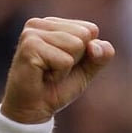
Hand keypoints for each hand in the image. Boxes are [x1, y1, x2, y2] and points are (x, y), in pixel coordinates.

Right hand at [0, 17, 114, 123]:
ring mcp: (32, 33)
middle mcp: (39, 23)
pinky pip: (65, 60)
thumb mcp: (87, 69)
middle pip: (84, 35)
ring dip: (66, 67)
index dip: (86, 53)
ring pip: (76, 45)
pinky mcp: (30, 47)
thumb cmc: (57, 86)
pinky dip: (59, 74)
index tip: (65, 63)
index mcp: (53, 23)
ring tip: (48, 72)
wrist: (34, 109)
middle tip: (55, 69)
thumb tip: (97, 45)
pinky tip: (42, 76)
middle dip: (76, 59)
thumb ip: (101, 55)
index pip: (90, 29)